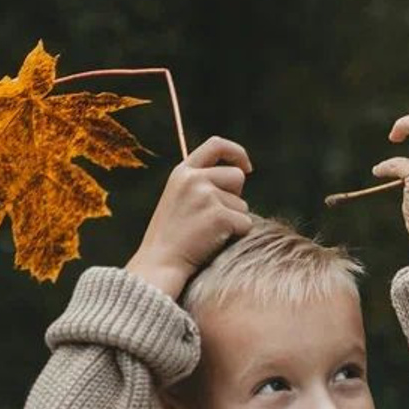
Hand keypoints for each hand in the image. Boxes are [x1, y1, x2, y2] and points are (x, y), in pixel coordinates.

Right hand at [125, 135, 254, 298]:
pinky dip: (237, 235)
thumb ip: (200, 184)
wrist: (161, 262)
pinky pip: (245, 224)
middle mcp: (194, 178)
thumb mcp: (179, 199)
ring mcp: (206, 196)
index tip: (247, 166)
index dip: (236, 152)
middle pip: (236, 177)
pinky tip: (215, 242)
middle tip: (216, 218)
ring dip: (234, 220)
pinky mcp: (219, 216)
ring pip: (242, 205)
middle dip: (235, 197)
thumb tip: (238, 177)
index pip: (216, 145)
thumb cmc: (172, 238)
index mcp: (182, 172)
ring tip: (209, 233)